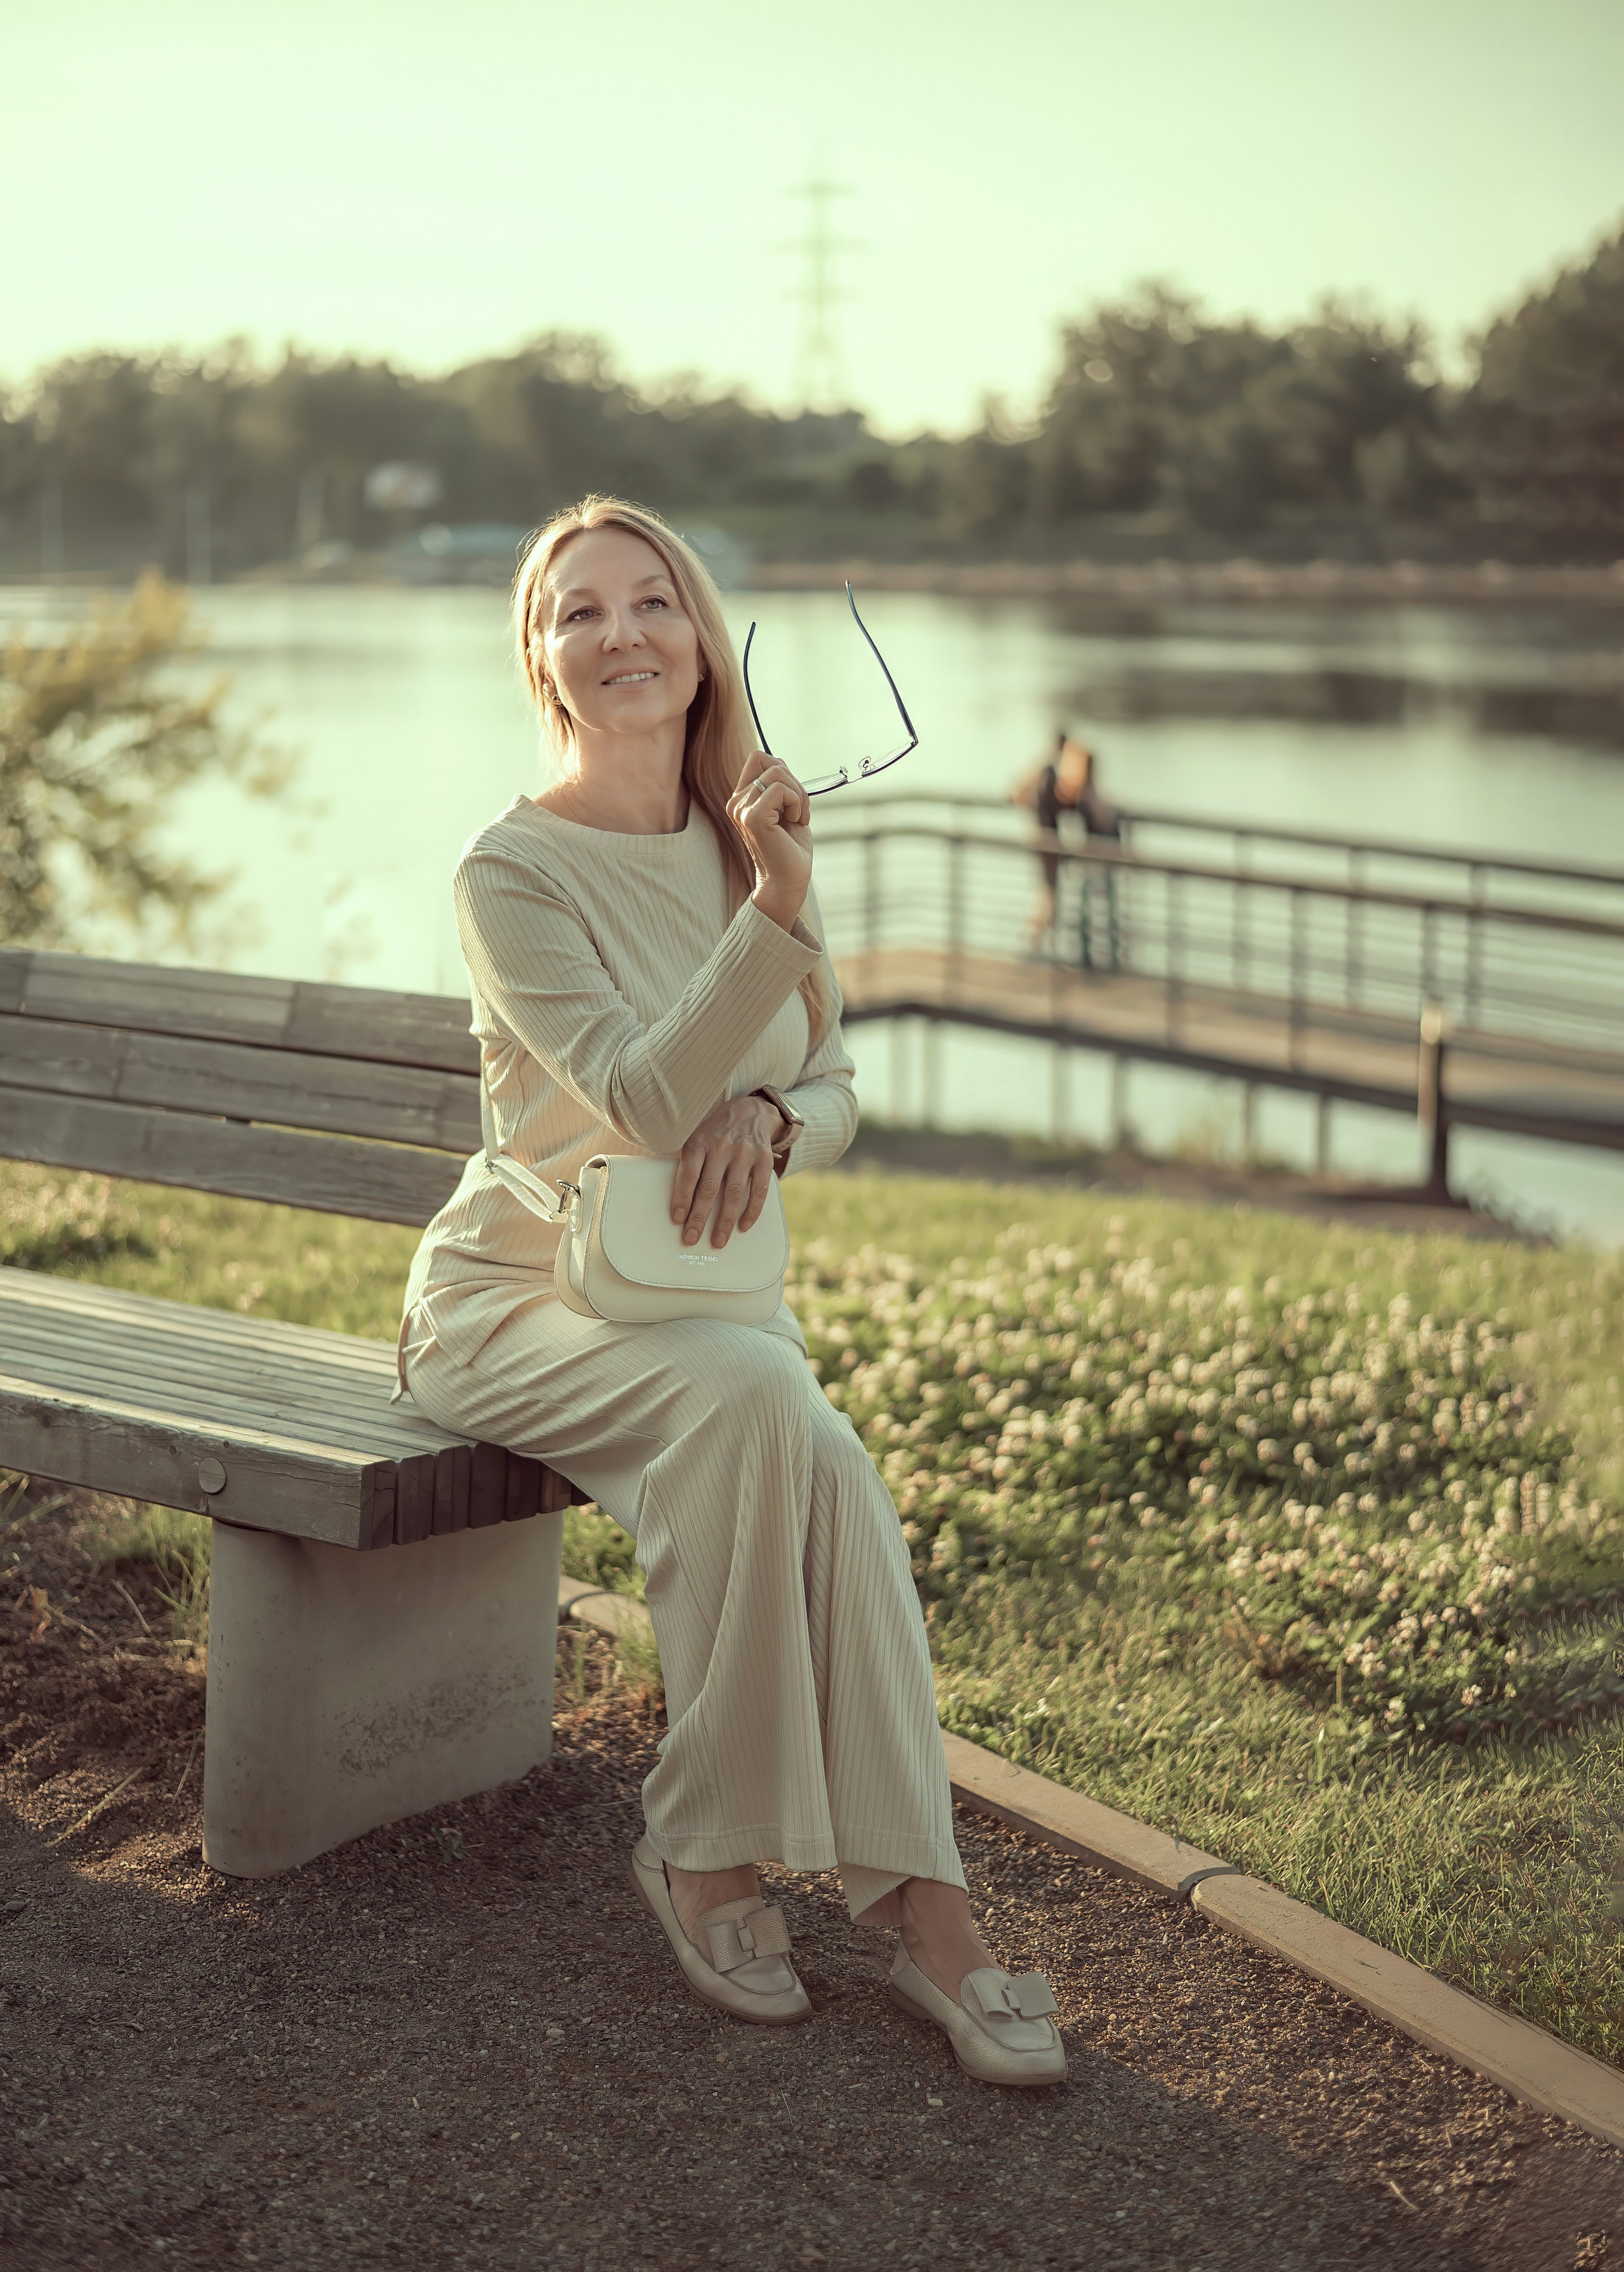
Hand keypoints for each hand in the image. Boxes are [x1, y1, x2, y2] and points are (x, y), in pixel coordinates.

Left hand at [670, 1093, 786, 1247]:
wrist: (751, 1110)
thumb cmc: (717, 1132)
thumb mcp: (697, 1137)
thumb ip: (690, 1163)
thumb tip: (678, 1201)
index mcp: (700, 1142)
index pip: (689, 1173)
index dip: (682, 1198)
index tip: (677, 1219)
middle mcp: (722, 1146)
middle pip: (709, 1188)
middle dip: (699, 1217)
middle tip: (691, 1239)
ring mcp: (745, 1153)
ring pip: (733, 1193)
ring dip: (724, 1220)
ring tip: (718, 1241)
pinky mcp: (764, 1160)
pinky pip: (758, 1191)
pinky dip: (751, 1211)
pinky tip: (743, 1226)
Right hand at [728, 750, 811, 929]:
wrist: (788, 881)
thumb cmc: (790, 849)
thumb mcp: (786, 808)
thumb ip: (779, 785)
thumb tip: (779, 762)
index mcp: (742, 798)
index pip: (759, 758)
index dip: (784, 771)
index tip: (793, 800)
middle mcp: (736, 802)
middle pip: (769, 760)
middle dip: (793, 781)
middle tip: (799, 809)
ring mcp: (741, 809)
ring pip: (778, 772)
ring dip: (798, 794)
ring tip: (798, 818)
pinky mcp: (752, 817)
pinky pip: (780, 789)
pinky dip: (797, 803)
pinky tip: (796, 822)